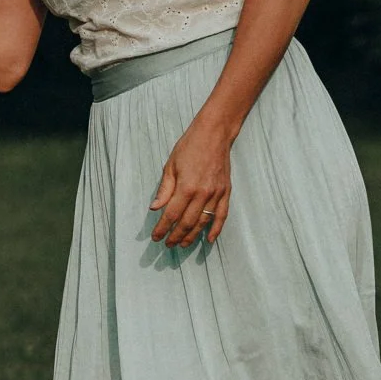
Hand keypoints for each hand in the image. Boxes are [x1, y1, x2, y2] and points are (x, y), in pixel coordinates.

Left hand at [149, 121, 232, 247]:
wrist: (214, 134)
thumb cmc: (189, 147)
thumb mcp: (170, 166)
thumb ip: (164, 190)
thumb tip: (154, 208)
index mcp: (186, 187)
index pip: (171, 215)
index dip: (162, 228)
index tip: (155, 237)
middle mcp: (203, 194)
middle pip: (187, 222)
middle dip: (175, 236)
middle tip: (167, 244)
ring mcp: (216, 194)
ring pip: (204, 222)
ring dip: (192, 236)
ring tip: (182, 244)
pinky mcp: (226, 192)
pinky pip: (222, 216)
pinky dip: (216, 229)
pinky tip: (210, 240)